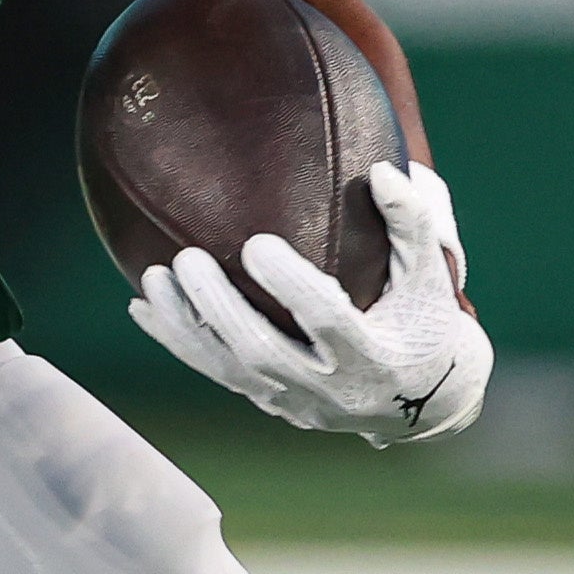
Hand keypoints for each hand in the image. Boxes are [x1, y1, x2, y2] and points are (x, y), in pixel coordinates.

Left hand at [131, 162, 492, 446]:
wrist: (424, 403)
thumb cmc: (427, 322)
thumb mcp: (431, 277)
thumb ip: (412, 224)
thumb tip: (380, 169)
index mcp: (372, 356)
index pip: (325, 321)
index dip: (290, 286)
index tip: (256, 243)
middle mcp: (330, 390)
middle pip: (262, 352)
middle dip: (219, 308)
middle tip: (187, 259)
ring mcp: (296, 403)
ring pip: (229, 370)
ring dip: (186, 327)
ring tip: (155, 278)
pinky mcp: (272, 404)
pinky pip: (217, 375)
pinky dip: (179, 342)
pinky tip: (142, 308)